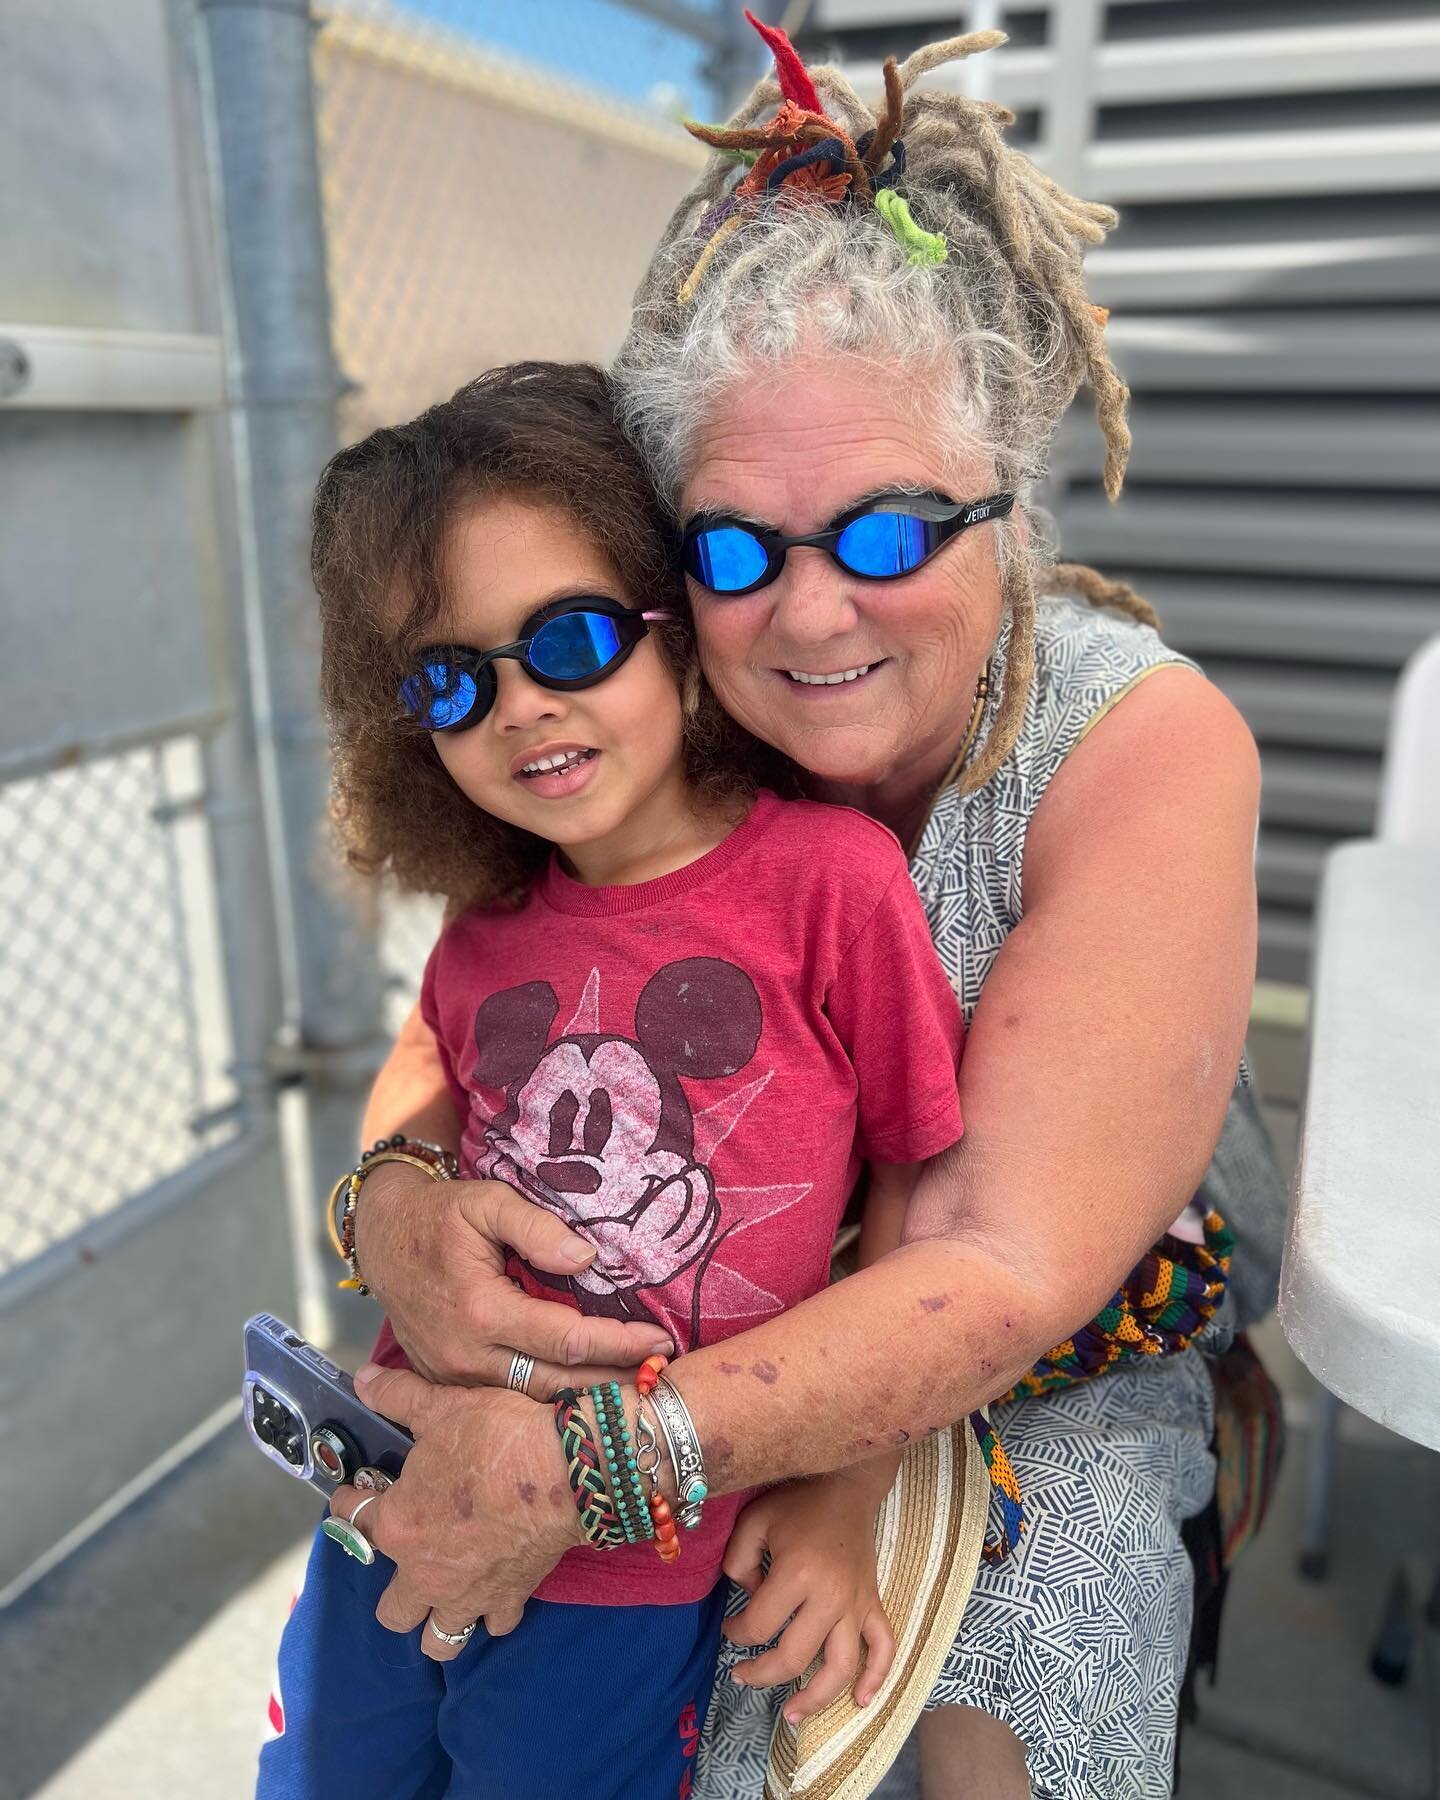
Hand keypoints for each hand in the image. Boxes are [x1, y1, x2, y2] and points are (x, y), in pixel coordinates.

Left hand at [328, 1362, 584, 1659]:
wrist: (565, 1469)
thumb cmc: (497, 1437)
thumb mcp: (442, 1406)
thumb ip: (398, 1396)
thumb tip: (364, 1381)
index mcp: (398, 1526)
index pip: (353, 1519)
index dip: (348, 1502)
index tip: (352, 1495)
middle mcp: (425, 1573)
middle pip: (391, 1611)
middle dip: (392, 1589)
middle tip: (407, 1554)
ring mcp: (468, 1594)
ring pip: (438, 1638)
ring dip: (436, 1620)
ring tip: (444, 1593)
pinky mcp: (509, 1598)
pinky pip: (494, 1624)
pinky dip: (490, 1612)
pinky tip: (492, 1589)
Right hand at [353, 1165, 674, 1387]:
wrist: (382, 1239)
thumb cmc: (440, 1215)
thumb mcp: (487, 1201)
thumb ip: (538, 1228)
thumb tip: (587, 1259)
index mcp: (482, 1310)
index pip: (567, 1340)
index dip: (618, 1343)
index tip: (660, 1340)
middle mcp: (468, 1356)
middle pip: (557, 1383)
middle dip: (614, 1381)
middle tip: (661, 1374)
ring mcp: (455, 1377)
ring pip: (533, 1400)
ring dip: (585, 1399)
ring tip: (636, 1389)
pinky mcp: (449, 1385)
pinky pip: (508, 1400)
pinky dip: (549, 1399)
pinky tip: (586, 1392)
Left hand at [722, 1468, 896, 1724]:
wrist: (846, 1486)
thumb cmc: (797, 1503)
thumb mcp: (753, 1521)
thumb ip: (737, 1563)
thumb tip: (748, 1600)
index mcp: (797, 1573)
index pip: (759, 1625)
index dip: (736, 1635)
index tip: (728, 1629)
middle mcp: (830, 1595)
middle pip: (795, 1657)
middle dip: (761, 1674)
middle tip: (741, 1676)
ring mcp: (857, 1603)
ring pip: (840, 1666)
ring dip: (815, 1698)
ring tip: (791, 1714)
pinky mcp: (874, 1603)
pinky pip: (883, 1647)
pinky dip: (876, 1678)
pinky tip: (861, 1701)